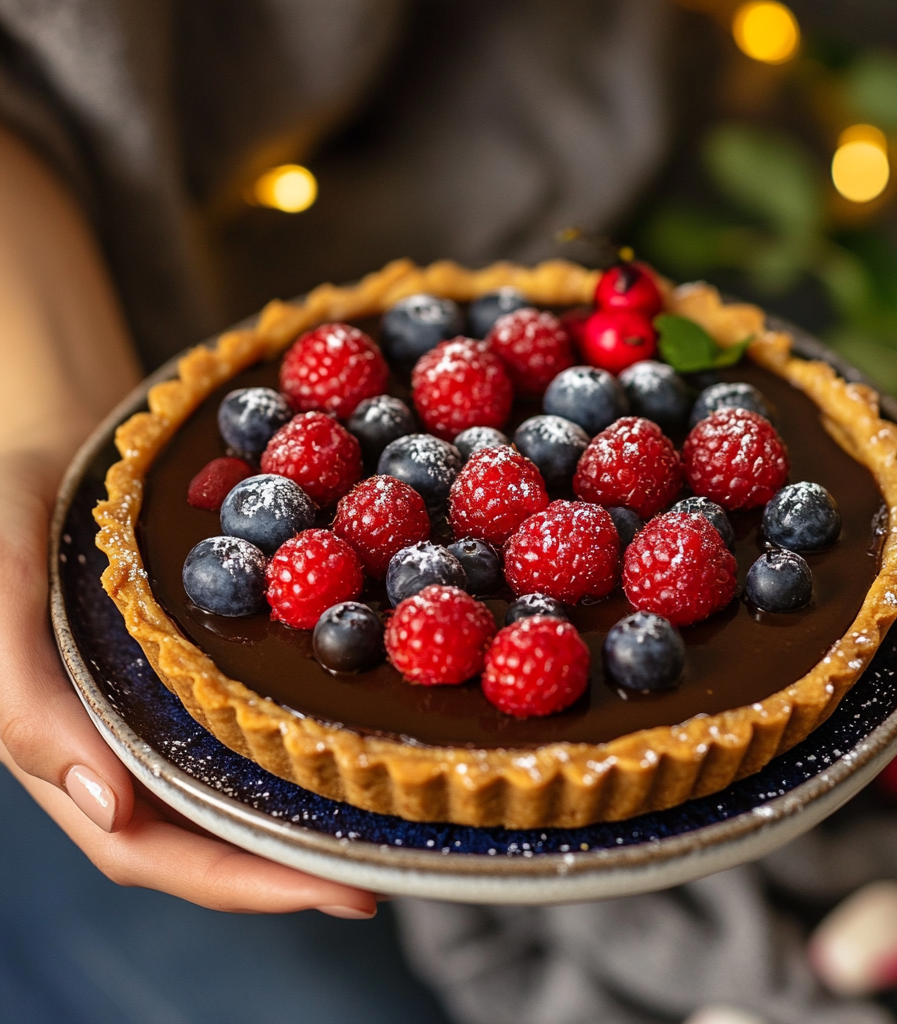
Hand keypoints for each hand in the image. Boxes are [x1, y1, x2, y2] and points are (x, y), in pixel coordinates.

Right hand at [0, 444, 376, 918]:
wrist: (52, 441)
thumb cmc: (2, 518)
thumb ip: (29, 708)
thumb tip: (111, 813)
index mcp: (69, 748)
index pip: (153, 850)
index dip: (244, 883)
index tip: (344, 894)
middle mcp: (125, 737)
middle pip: (214, 829)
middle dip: (298, 860)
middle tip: (393, 865)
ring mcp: (166, 698)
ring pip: (241, 775)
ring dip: (311, 801)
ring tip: (395, 813)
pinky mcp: (201, 653)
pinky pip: (257, 702)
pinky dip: (306, 720)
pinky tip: (362, 716)